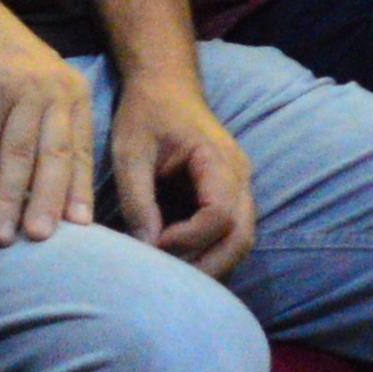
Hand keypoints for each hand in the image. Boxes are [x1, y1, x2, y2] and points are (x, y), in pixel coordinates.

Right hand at [0, 0, 93, 246]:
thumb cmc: (0, 64)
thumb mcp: (37, 89)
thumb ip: (52, 129)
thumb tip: (61, 193)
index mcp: (73, 95)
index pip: (79, 153)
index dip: (77, 193)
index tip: (77, 232)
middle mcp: (52, 91)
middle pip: (53, 156)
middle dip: (47, 202)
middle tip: (40, 241)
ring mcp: (19, 89)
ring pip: (16, 155)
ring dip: (9, 199)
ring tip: (3, 236)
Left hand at [104, 69, 256, 269]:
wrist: (165, 85)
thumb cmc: (146, 113)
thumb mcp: (131, 152)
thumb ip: (137, 198)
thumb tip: (145, 247)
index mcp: (219, 160)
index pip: (219, 214)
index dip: (188, 238)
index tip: (153, 244)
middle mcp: (239, 177)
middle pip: (241, 237)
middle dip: (210, 266)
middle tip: (172, 287)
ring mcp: (239, 187)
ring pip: (240, 240)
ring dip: (213, 265)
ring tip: (176, 282)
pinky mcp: (228, 196)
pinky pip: (230, 234)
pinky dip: (210, 253)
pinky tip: (182, 265)